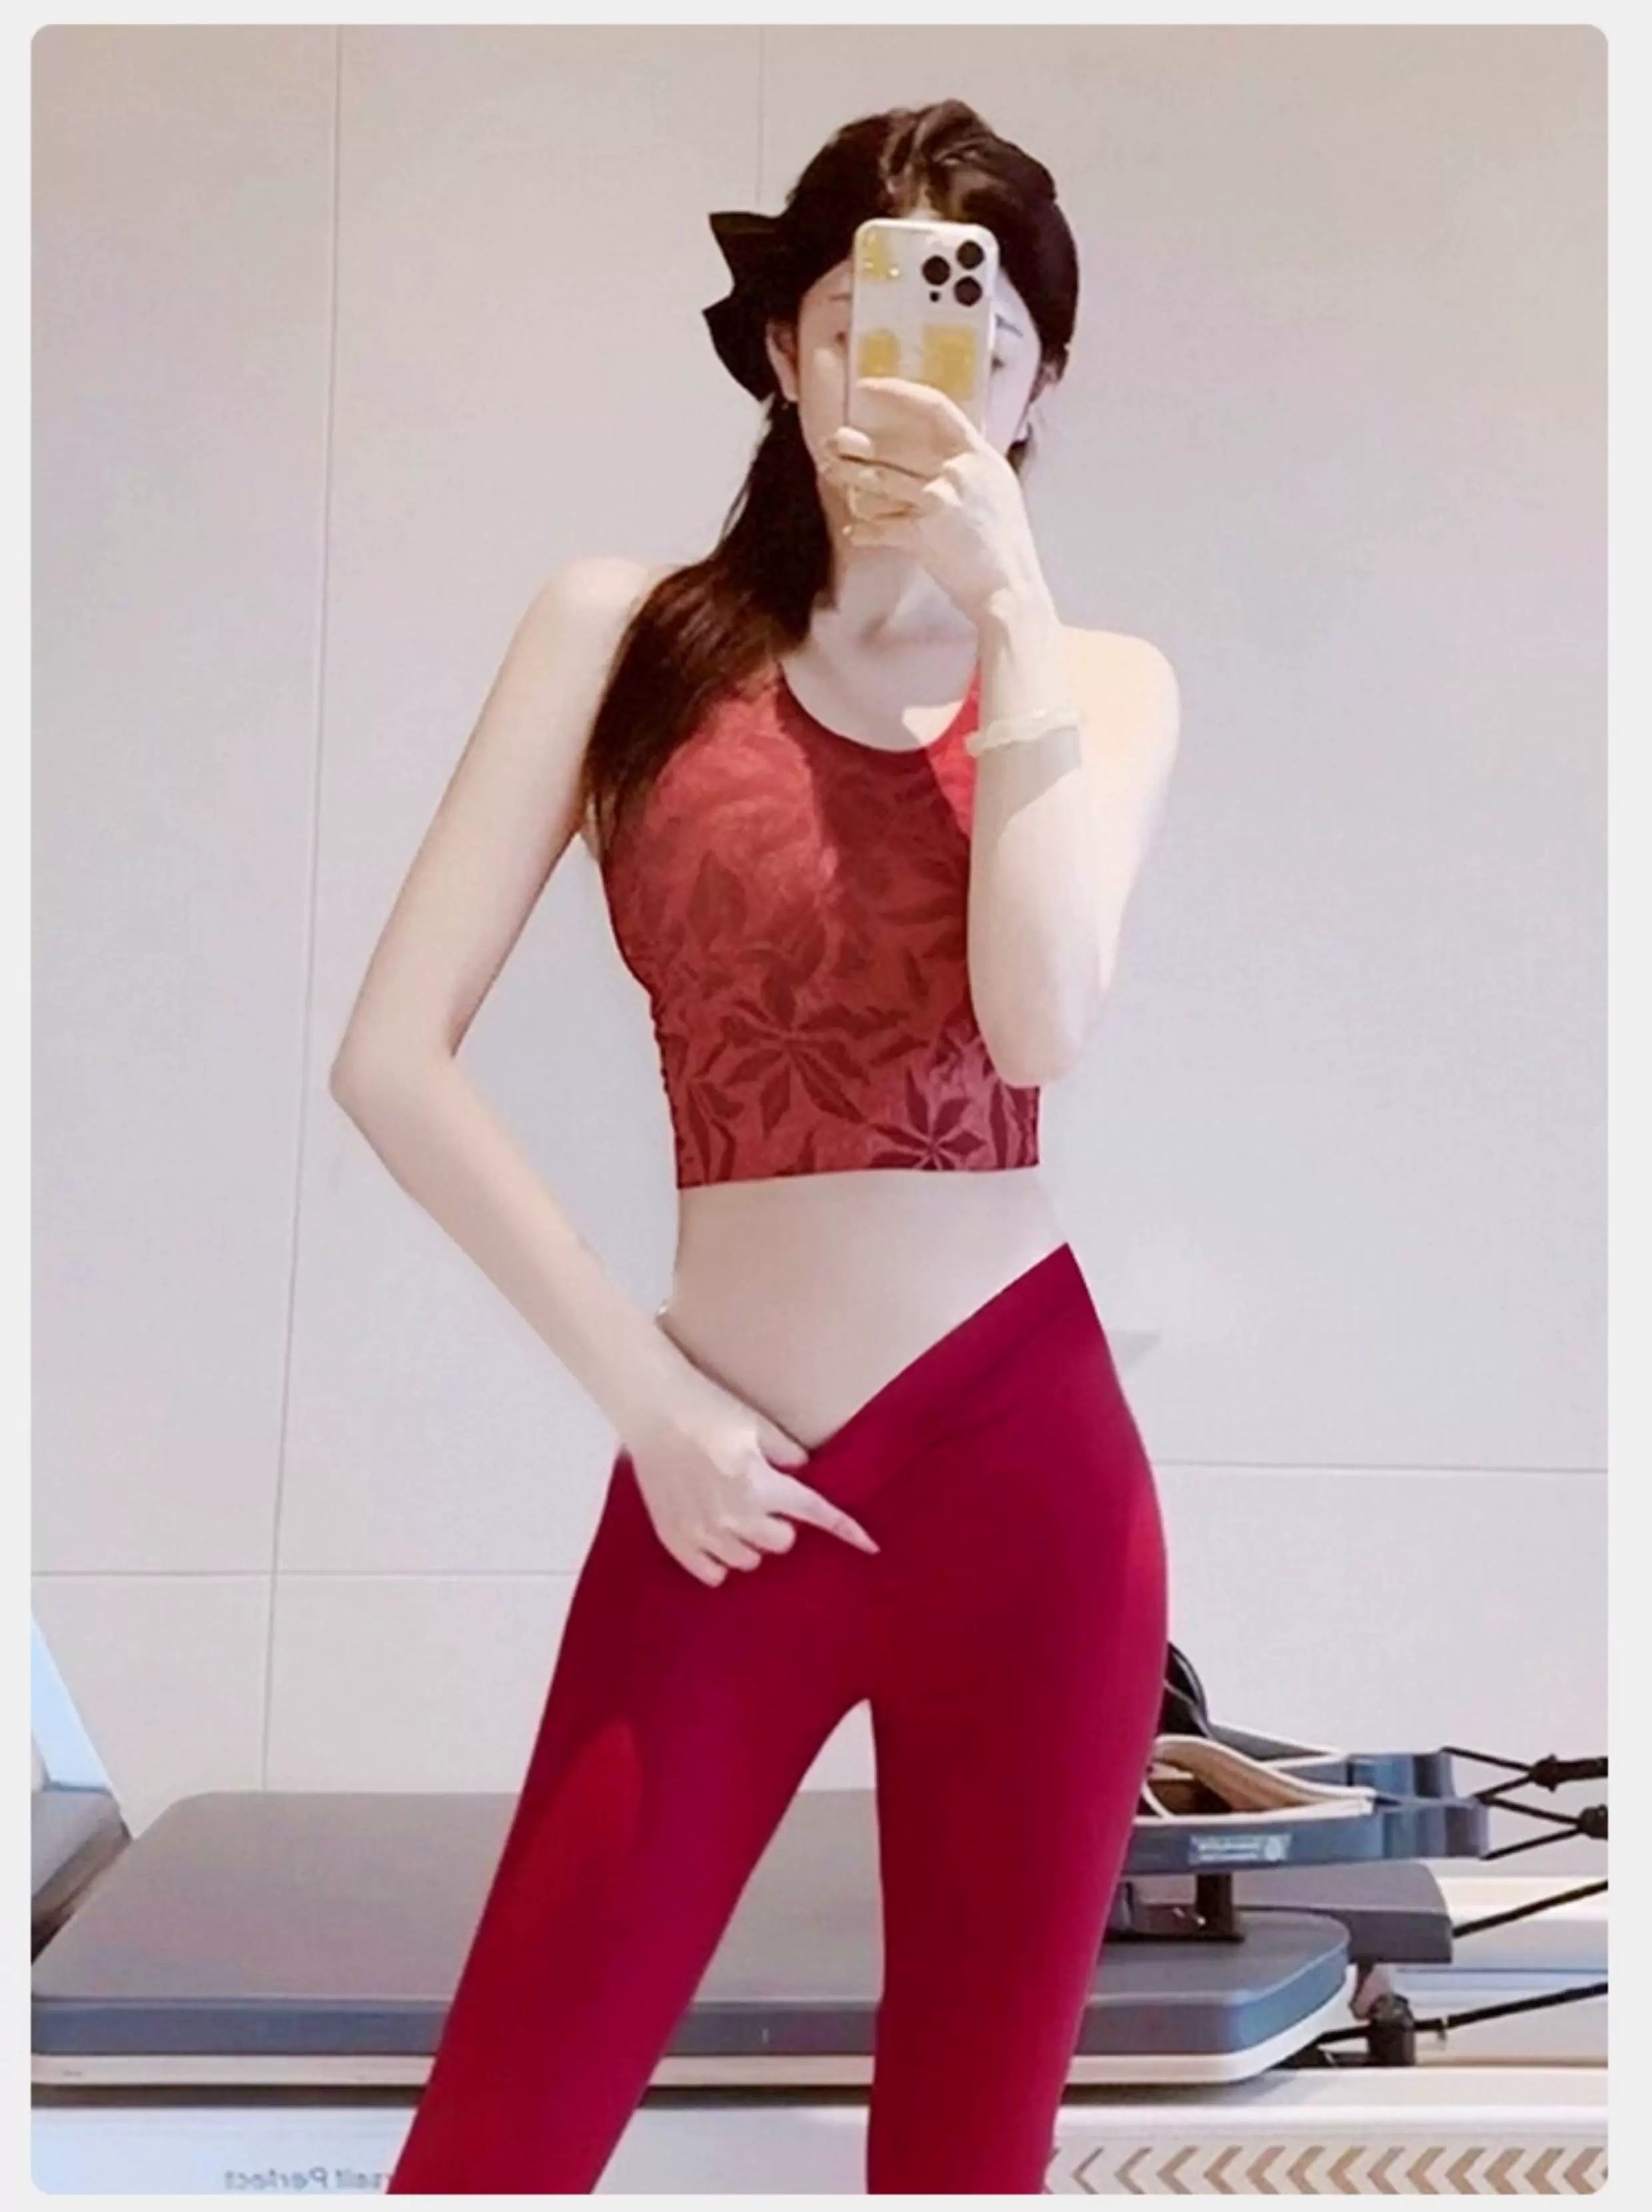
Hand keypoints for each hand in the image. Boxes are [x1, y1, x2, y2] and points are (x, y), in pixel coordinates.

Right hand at [620, 1369, 879, 1587]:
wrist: (653, 1409)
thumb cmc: (708, 1409)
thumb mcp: (756, 1424)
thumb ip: (786, 1453)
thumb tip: (804, 1471)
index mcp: (762, 1486)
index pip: (815, 1513)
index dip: (846, 1530)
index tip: (870, 1546)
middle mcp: (735, 1517)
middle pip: (781, 1544)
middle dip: (780, 1525)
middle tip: (765, 1500)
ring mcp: (703, 1532)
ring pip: (746, 1561)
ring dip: (750, 1541)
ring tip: (735, 1512)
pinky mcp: (675, 1538)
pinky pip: (710, 1572)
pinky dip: (719, 1561)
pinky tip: (716, 1537)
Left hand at [822, 375, 1049, 625]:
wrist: (1010, 589)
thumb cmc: (1005, 545)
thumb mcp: (997, 490)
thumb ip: (968, 467)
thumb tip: (940, 452)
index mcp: (978, 455)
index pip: (935, 407)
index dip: (897, 393)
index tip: (867, 388)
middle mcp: (958, 472)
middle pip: (895, 448)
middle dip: (858, 443)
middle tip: (831, 440)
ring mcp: (938, 501)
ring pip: (881, 480)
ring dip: (850, 476)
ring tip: (830, 471)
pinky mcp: (922, 534)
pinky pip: (881, 525)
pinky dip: (865, 530)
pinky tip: (853, 531)